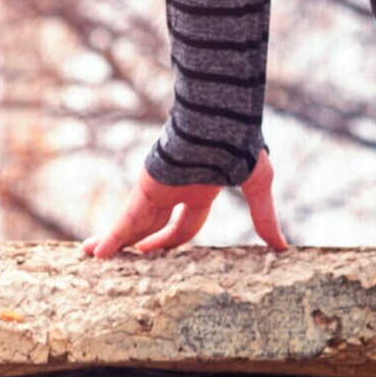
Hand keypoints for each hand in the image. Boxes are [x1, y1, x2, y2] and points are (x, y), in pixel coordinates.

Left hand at [81, 150, 288, 257]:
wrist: (219, 117)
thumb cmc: (240, 143)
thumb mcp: (258, 183)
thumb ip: (264, 215)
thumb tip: (283, 246)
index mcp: (200, 189)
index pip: (185, 224)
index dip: (175, 242)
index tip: (162, 255)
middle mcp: (176, 189)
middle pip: (153, 225)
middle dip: (140, 243)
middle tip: (128, 260)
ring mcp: (159, 187)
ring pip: (132, 224)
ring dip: (114, 241)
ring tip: (92, 256)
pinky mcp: (146, 186)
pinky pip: (126, 219)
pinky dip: (113, 237)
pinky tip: (97, 253)